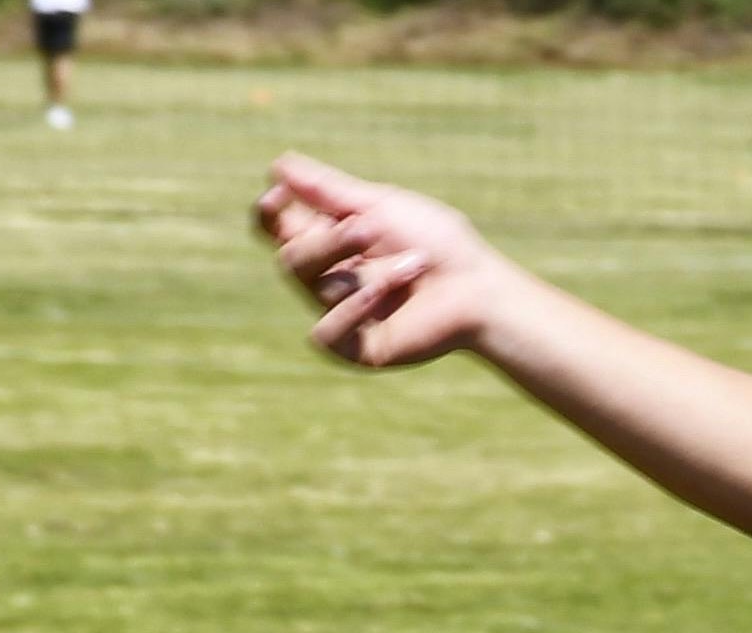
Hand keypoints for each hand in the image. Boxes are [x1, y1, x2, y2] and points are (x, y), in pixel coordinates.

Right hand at [257, 154, 515, 370]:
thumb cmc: (439, 243)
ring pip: (308, 285)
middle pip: (289, 255)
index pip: (278, 227)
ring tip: (411, 262)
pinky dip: (351, 308)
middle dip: (325, 241)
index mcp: (330, 239)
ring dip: (357, 268)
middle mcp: (329, 276)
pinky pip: (324, 332)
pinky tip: (382, 295)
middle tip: (365, 226)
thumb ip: (330, 191)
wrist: (480, 290)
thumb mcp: (383, 207)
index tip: (280, 194)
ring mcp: (339, 312)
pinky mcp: (354, 348)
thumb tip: (279, 165)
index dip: (270, 212)